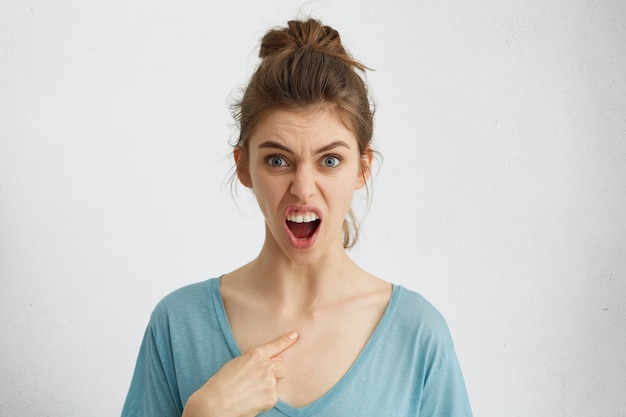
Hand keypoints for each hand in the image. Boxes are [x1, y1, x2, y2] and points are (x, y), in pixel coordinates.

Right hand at [182, 332, 298, 416]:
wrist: (214, 404)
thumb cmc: (221, 384)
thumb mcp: (237, 364)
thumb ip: (255, 361)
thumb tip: (272, 361)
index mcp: (255, 355)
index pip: (275, 346)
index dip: (286, 340)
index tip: (295, 336)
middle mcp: (265, 366)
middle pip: (281, 367)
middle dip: (275, 373)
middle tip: (259, 382)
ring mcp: (270, 381)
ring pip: (274, 384)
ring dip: (266, 389)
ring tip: (248, 394)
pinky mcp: (271, 397)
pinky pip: (272, 398)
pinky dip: (264, 401)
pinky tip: (250, 402)